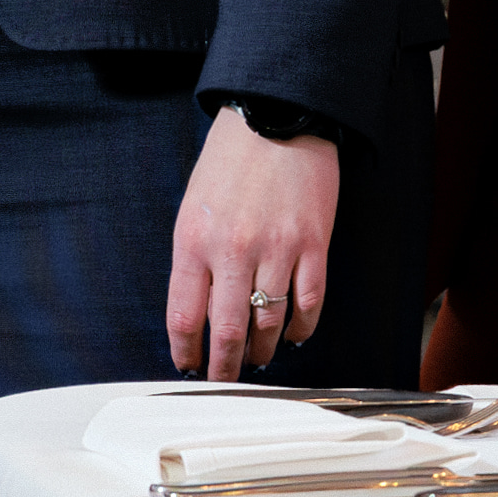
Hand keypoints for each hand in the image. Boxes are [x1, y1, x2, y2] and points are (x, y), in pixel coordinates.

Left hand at [165, 106, 339, 378]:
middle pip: (227, 331)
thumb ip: (194, 259)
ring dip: (262, 350)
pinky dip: (302, 329)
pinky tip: (294, 335)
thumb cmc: (230, 161)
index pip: (184, 317)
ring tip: (259, 356)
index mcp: (194, 242)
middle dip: (224, 366)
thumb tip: (199, 311)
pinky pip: (309, 304)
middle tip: (225, 378)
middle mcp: (233, 251)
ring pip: (269, 324)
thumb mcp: (193, 208)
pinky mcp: (313, 244)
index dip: (186, 351)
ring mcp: (277, 249)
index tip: (189, 365)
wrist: (277, 117)